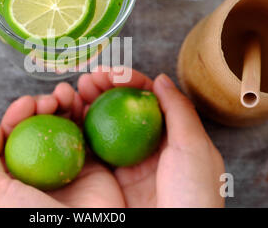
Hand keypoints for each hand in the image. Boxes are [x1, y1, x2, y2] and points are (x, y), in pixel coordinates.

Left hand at [0, 82, 124, 207]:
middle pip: (40, 124)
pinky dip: (84, 113)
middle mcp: (43, 165)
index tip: (27, 103)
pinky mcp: (93, 163)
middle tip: (47, 101)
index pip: (16, 133)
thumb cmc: (33, 219)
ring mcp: (68, 163)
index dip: (19, 113)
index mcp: (19, 172)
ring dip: (62, 104)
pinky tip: (79, 103)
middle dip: (42, 105)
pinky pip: (88, 131)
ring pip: (64, 123)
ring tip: (64, 95)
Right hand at [78, 66, 224, 207]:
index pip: (148, 99)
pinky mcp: (110, 178)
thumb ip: (179, 110)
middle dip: (104, 88)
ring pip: (104, 124)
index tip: (112, 73)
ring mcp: (127, 161)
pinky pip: (93, 148)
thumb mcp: (194, 148)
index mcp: (171, 136)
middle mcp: (147, 146)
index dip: (129, 82)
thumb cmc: (193, 195)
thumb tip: (160, 79)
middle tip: (88, 79)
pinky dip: (80, 129)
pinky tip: (73, 115)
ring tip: (76, 91)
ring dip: (89, 104)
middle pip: (122, 108)